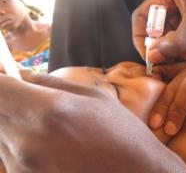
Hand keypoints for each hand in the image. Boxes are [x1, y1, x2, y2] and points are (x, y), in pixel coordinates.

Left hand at [0, 72, 185, 172]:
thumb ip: (50, 82)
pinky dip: (21, 143)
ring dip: (14, 123)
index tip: (4, 73)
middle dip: (9, 100)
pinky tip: (50, 144)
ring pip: (0, 133)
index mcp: (47, 111)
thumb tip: (20, 74)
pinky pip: (10, 154)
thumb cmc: (121, 134)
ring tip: (49, 125)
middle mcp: (27, 141)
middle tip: (32, 99)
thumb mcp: (93, 98)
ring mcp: (22, 166)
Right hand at [132, 0, 185, 62]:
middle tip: (171, 59)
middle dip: (162, 45)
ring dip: (175, 50)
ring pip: (167, 38)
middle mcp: (173, 1)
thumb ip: (175, 42)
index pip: (143, 15)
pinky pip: (179, 41)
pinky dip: (185, 49)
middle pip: (155, 29)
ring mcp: (183, 14)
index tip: (148, 54)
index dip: (141, 36)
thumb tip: (152, 56)